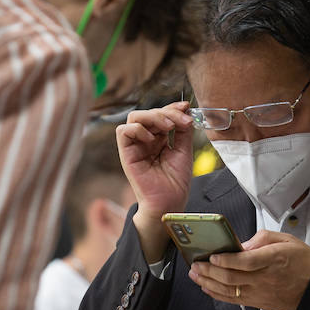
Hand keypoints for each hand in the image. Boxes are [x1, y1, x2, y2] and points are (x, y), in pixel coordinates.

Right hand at [116, 102, 194, 260]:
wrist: (170, 202)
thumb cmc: (176, 182)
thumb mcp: (184, 150)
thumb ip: (183, 130)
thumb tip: (185, 108)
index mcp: (158, 139)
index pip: (160, 115)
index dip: (172, 108)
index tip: (186, 107)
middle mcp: (145, 140)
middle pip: (148, 113)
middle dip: (167, 112)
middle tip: (182, 122)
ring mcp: (135, 146)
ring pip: (135, 117)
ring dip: (153, 117)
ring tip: (169, 128)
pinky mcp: (126, 154)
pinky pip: (123, 131)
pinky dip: (138, 129)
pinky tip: (153, 138)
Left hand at [187, 231, 309, 309]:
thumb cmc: (303, 262)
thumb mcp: (287, 240)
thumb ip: (263, 238)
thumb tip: (242, 244)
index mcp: (273, 259)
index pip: (246, 261)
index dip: (226, 260)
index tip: (213, 256)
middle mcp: (265, 278)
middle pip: (231, 277)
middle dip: (209, 271)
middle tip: (196, 264)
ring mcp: (260, 293)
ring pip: (228, 290)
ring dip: (208, 283)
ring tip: (196, 275)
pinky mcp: (258, 302)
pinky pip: (234, 300)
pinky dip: (217, 295)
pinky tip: (208, 288)